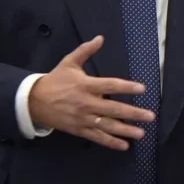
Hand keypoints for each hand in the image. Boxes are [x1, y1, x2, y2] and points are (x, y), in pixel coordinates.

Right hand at [27, 36, 152, 150]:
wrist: (33, 101)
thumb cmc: (55, 80)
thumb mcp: (69, 62)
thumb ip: (86, 50)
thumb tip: (100, 37)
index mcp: (86, 85)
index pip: (110, 85)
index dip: (126, 87)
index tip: (142, 89)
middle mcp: (86, 103)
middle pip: (113, 109)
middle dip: (133, 114)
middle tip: (150, 116)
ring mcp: (83, 118)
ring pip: (107, 126)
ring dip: (125, 131)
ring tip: (141, 133)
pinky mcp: (79, 129)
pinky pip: (97, 137)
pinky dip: (110, 142)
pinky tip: (124, 146)